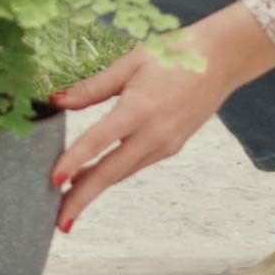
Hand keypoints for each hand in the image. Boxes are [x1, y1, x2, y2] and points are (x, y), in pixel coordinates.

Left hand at [47, 4, 274, 232]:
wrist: (221, 60)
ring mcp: (166, 144)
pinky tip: (95, 175)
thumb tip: (56, 100)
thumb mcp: (129, 63)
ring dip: (95, 188)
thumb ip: (92, 87)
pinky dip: (114, 173)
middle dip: (82, 198)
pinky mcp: (172, 146)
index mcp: (140, 109)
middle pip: (111, 173)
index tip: (53, 181)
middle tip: (58, 221)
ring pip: (123, 172)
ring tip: (66, 201)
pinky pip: (137, 164)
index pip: (99, 141)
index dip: (74, 162)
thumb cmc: (173, 54)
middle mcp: (154, 135)